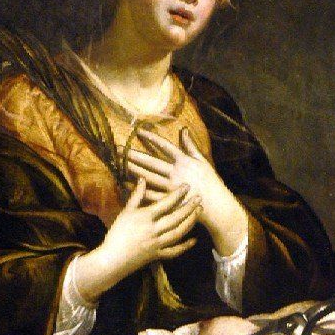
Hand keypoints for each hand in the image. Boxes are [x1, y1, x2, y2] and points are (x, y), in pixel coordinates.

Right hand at [73, 181, 200, 302]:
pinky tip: (194, 239)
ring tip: (199, 211)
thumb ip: (136, 196)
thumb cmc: (116, 234)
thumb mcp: (125, 213)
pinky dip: (185, 246)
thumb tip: (143, 179)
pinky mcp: (157, 255)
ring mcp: (156, 243)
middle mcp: (153, 230)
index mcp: (144, 217)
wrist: (111, 259)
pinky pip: (174, 251)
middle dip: (189, 206)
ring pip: (178, 232)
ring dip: (190, 221)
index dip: (178, 194)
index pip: (165, 203)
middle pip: (176, 217)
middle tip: (200, 197)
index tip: (188, 186)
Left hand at [128, 128, 248, 258]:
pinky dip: (138, 190)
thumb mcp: (202, 161)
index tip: (138, 132)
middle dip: (134, 155)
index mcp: (185, 162)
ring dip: (133, 170)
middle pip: (151, 162)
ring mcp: (170, 187)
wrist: (215, 204)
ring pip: (148, 177)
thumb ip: (190, 146)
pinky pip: (150, 194)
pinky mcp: (168, 200)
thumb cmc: (211, 182)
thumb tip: (183, 130)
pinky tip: (127, 185)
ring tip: (120, 164)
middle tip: (119, 149)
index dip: (151, 138)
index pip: (165, 146)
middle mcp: (176, 173)